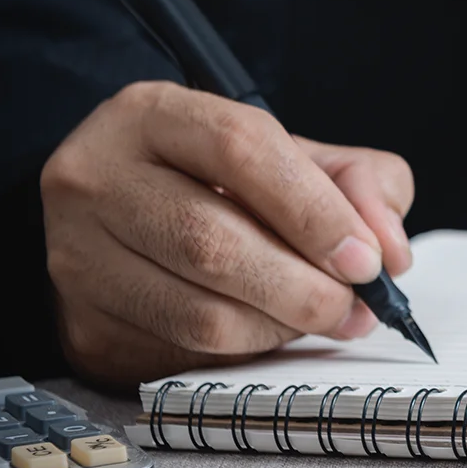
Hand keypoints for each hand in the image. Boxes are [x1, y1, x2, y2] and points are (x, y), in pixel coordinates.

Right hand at [42, 80, 414, 385]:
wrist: (133, 218)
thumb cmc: (228, 182)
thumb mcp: (298, 157)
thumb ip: (360, 182)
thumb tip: (388, 248)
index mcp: (153, 114)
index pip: (241, 149)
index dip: (314, 210)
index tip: (366, 258)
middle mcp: (96, 177)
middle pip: (212, 241)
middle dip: (304, 285)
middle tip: (356, 304)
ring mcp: (78, 254)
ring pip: (197, 311)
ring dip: (282, 326)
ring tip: (328, 318)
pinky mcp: (84, 323)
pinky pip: (182, 353)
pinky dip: (247, 351)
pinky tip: (276, 331)